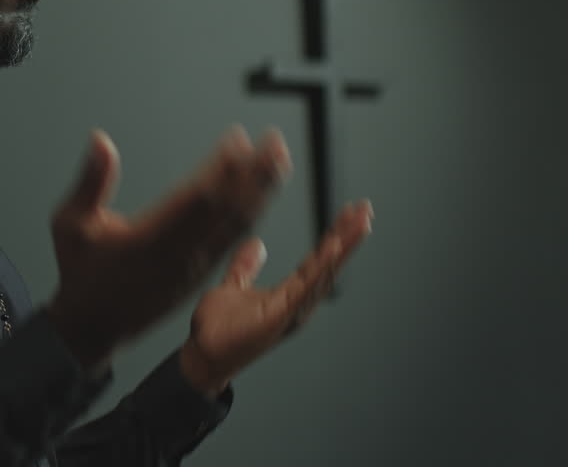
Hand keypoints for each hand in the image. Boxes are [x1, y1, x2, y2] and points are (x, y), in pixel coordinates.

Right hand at [46, 127, 291, 367]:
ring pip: (234, 226)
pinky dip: (248, 213)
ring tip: (277, 161)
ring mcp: (192, 268)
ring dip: (259, 193)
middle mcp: (178, 257)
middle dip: (254, 175)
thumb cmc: (80, 271)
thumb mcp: (70, 225)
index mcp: (148, 243)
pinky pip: (230, 240)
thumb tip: (100, 140)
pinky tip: (260, 194)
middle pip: (226, 211)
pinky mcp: (199, 274)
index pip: (195, 200)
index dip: (221, 169)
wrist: (92, 328)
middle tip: (274, 144)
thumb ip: (90, 182)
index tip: (239, 140)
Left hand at [178, 200, 372, 395]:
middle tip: (365, 210)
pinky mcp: (280, 317)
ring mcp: (291, 311)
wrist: (201, 357)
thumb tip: (257, 243)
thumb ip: (246, 266)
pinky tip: (333, 247)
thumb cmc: (217, 330)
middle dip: (348, 237)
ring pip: (323, 274)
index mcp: (289, 296)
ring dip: (342, 247)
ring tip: (359, 223)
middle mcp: (297, 304)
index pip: (317, 260)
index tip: (349, 213)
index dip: (334, 237)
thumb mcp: (233, 287)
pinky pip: (304, 287)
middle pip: (328, 265)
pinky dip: (321, 267)